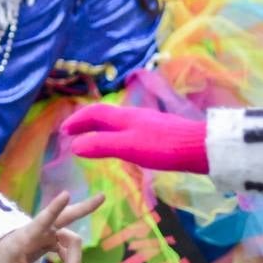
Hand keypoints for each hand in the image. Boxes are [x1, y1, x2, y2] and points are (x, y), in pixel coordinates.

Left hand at [0, 190, 104, 262]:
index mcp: (24, 237)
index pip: (41, 220)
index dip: (54, 208)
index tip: (66, 194)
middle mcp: (38, 232)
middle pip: (65, 218)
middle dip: (84, 208)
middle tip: (102, 196)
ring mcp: (46, 235)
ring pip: (71, 243)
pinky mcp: (50, 241)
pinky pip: (68, 252)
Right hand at [63, 102, 208, 173]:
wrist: (199, 147)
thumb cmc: (163, 147)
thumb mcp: (128, 148)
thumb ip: (102, 146)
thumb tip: (75, 146)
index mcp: (123, 117)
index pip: (94, 113)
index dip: (77, 121)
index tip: (63, 131)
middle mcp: (132, 115)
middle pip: (103, 115)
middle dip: (85, 123)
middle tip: (71, 134)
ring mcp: (146, 123)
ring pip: (115, 121)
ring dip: (98, 128)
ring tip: (91, 139)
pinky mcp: (156, 132)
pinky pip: (126, 129)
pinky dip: (113, 134)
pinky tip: (121, 145)